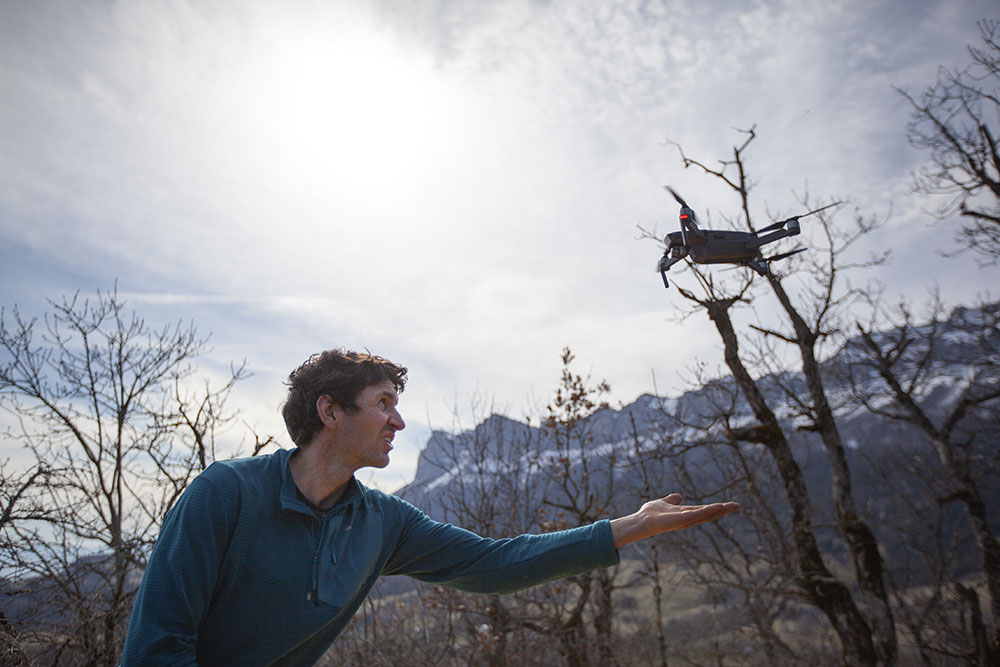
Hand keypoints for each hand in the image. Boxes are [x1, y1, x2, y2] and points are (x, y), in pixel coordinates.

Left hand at [610, 493, 739, 547]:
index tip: (728, 504)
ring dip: (718, 510)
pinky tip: (717, 506)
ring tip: (731, 506)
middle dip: (722, 510)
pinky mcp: (681, 520)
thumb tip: (678, 496)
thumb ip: (671, 500)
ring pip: (705, 514)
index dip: (715, 508)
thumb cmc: (650, 514)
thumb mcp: (664, 502)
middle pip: (708, 514)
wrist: (640, 521)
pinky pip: (697, 514)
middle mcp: (687, 518)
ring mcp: (685, 520)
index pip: (703, 510)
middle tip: (736, 505)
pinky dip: (707, 510)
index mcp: (685, 514)